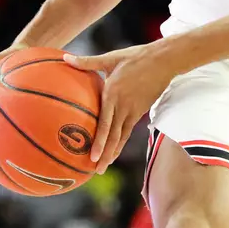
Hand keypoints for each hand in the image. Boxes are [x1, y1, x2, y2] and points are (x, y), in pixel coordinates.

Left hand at [64, 45, 177, 166]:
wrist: (163, 61)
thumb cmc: (135, 57)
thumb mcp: (110, 58)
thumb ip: (87, 62)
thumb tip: (65, 57)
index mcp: (113, 94)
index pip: (105, 123)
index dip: (99, 141)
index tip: (92, 155)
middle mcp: (123, 106)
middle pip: (114, 136)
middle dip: (105, 154)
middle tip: (96, 170)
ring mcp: (133, 111)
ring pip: (122, 137)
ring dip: (113, 153)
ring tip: (104, 167)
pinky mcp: (139, 112)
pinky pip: (128, 131)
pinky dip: (120, 143)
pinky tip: (114, 152)